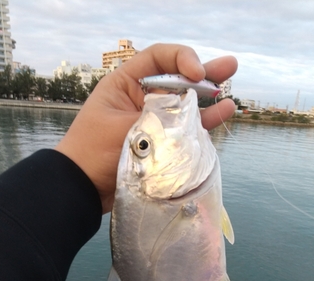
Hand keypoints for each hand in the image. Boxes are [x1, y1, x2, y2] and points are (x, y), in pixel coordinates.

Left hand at [55, 43, 237, 213]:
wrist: (82, 189)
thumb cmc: (93, 153)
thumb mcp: (126, 128)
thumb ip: (159, 120)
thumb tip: (191, 119)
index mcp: (125, 85)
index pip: (158, 59)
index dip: (181, 59)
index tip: (196, 74)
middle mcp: (141, 100)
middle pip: (177, 80)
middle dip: (204, 73)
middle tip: (230, 67)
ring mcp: (151, 123)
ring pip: (184, 106)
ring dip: (207, 99)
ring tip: (231, 92)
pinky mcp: (158, 145)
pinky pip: (184, 131)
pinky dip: (202, 124)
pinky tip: (222, 114)